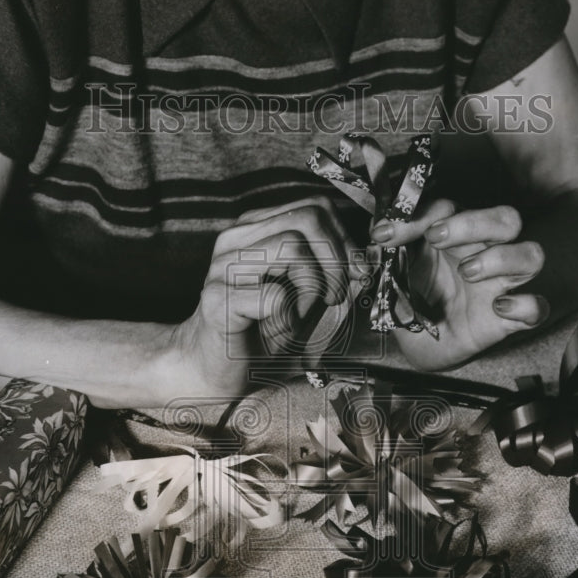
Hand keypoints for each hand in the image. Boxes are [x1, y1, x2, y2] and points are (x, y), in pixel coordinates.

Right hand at [171, 198, 364, 397]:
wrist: (212, 370)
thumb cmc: (260, 334)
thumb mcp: (306, 300)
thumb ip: (333, 276)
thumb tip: (365, 263)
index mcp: (254, 230)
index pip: (314, 207)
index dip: (344, 238)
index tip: (356, 273)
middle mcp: (235, 240)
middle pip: (307, 219)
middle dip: (336, 259)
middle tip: (335, 296)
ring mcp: (222, 267)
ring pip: (292, 247)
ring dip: (313, 285)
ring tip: (305, 312)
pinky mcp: (218, 300)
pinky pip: (275, 295)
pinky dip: (290, 317)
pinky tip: (281, 330)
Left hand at [371, 199, 548, 369]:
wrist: (423, 344)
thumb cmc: (416, 300)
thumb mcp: (394, 273)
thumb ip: (387, 252)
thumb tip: (377, 234)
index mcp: (456, 236)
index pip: (450, 209)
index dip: (418, 216)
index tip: (384, 235)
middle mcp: (485, 252)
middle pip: (505, 219)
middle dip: (473, 222)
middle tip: (437, 238)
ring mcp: (502, 284)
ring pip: (531, 254)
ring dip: (502, 257)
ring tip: (467, 272)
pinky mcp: (512, 318)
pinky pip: (537, 307)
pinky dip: (525, 304)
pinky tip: (499, 307)